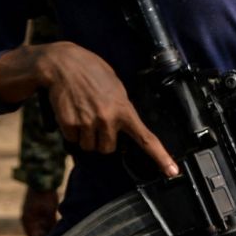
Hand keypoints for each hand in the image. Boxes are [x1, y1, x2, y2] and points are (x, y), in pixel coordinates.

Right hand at [21, 186, 59, 235]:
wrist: (42, 180)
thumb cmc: (44, 196)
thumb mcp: (48, 211)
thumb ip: (51, 223)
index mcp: (28, 221)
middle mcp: (30, 220)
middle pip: (38, 235)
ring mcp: (35, 216)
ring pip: (43, 231)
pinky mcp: (42, 213)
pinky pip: (47, 224)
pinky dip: (52, 229)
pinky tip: (60, 234)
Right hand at [35, 43, 176, 172]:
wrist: (63, 64)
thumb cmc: (92, 73)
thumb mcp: (117, 89)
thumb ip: (123, 109)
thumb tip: (125, 127)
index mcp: (125, 110)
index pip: (147, 139)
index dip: (161, 157)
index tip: (172, 171)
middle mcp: (108, 120)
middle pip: (108, 149)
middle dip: (102, 139)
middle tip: (96, 119)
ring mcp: (88, 123)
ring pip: (89, 147)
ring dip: (86, 136)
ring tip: (83, 113)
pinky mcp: (69, 124)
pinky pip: (72, 139)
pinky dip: (71, 131)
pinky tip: (72, 112)